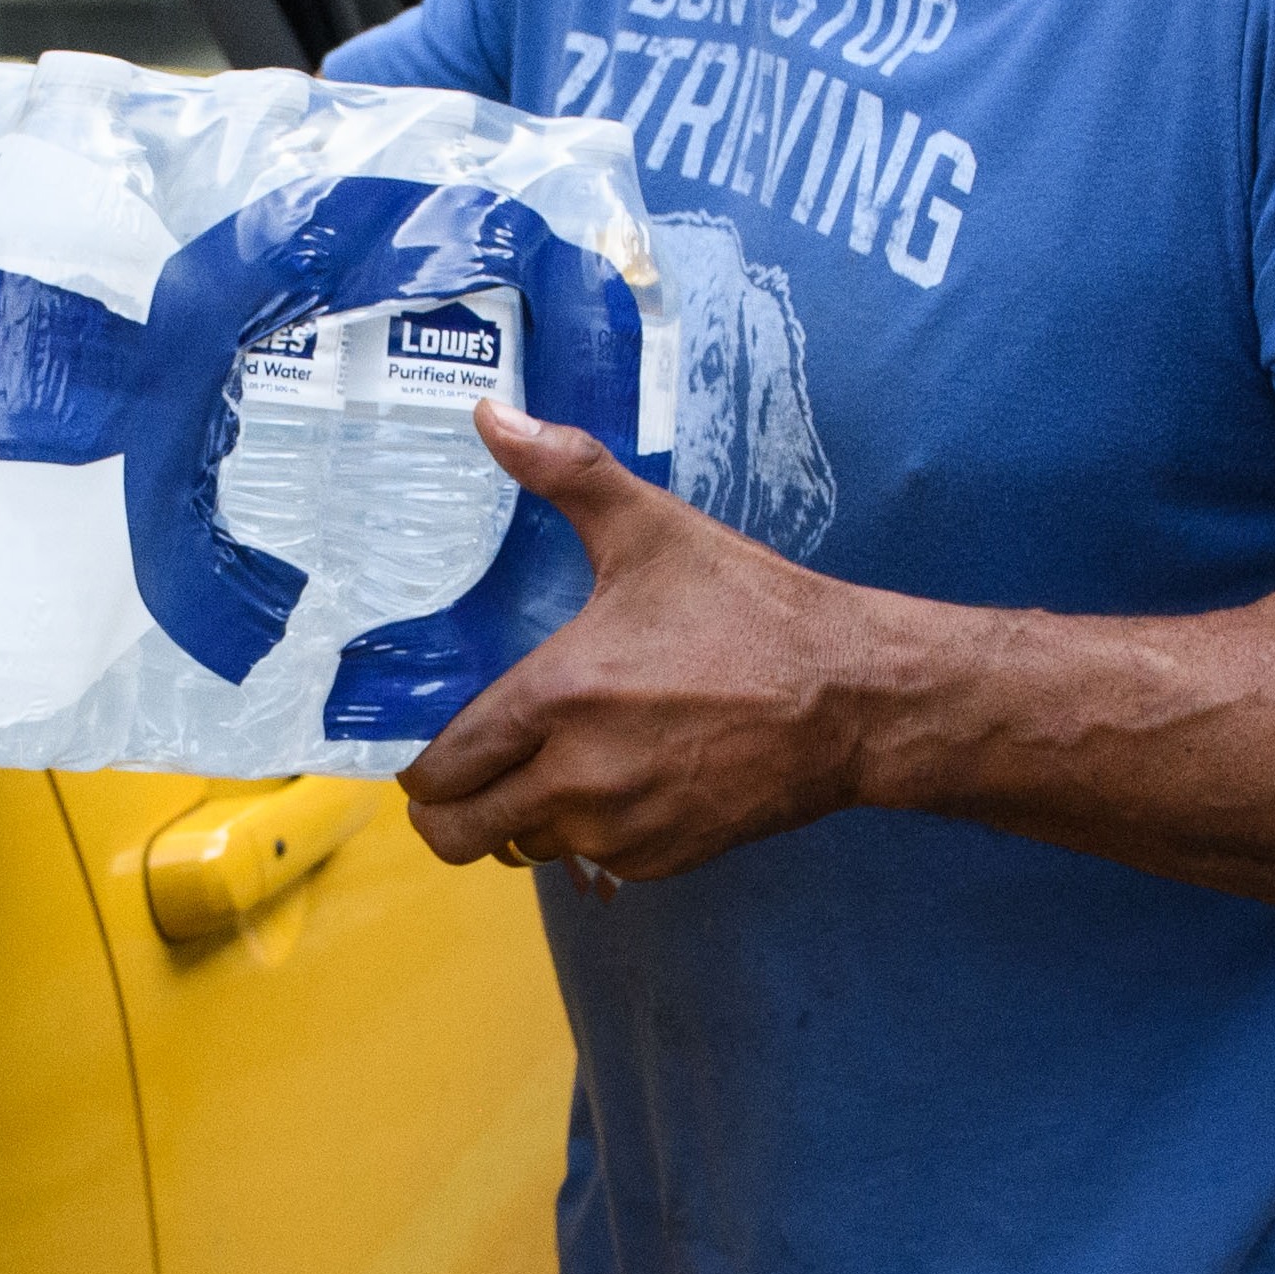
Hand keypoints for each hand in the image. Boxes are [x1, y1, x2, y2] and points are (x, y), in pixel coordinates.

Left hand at [394, 415, 896, 889]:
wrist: (853, 698)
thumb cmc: (751, 611)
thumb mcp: (653, 529)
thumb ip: (563, 471)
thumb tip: (489, 411)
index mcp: (557, 698)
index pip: (438, 773)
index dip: (421, 764)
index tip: (434, 742)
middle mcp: (576, 779)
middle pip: (457, 834)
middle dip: (449, 808)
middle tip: (467, 773)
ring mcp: (619, 830)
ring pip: (522, 847)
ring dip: (521, 817)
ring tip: (548, 765)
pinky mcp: (661, 860)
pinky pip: (589, 862)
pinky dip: (587, 832)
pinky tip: (618, 780)